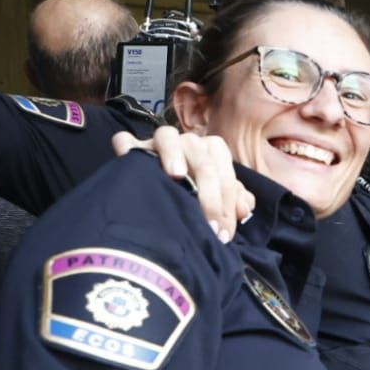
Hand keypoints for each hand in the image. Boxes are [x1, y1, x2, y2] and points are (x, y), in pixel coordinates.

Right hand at [113, 127, 254, 242]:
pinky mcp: (131, 146)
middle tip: (207, 224)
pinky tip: (128, 158)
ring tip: (177, 176)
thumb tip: (244, 208)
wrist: (159, 192)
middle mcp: (188, 142)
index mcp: (212, 150)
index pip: (225, 173)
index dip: (227, 204)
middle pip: (202, 159)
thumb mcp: (217, 199)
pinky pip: (125, 140)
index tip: (223, 234)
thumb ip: (234, 200)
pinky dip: (126, 145)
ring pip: (168, 136)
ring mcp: (158, 142)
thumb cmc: (195, 194)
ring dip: (173, 152)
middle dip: (209, 195)